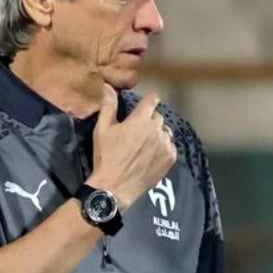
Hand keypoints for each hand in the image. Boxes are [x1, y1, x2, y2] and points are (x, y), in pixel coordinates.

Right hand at [88, 84, 176, 209]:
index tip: (145, 106)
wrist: (115, 187)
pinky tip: (151, 156)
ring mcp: (165, 144)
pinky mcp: (170, 158)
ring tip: (145, 145)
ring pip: (165, 132)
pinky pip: (171, 146)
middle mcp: (156, 129)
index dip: (149, 101)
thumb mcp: (102, 129)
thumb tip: (108, 86)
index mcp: (141, 119)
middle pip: (158, 117)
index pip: (153, 100)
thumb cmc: (106, 157)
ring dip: (158, 134)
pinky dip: (163, 148)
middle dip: (149, 121)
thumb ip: (108, 106)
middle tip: (138, 132)